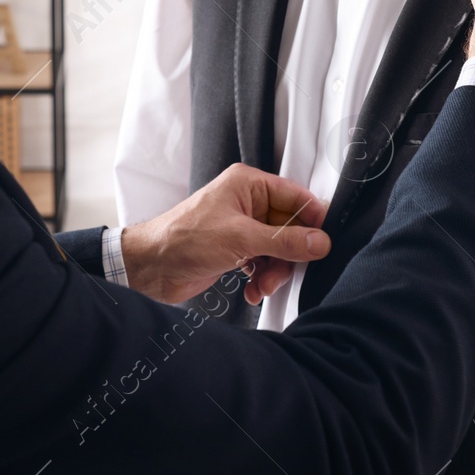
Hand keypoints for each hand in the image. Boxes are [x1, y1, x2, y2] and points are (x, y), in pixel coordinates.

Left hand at [121, 164, 330, 304]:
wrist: (150, 268)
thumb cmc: (182, 239)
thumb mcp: (241, 239)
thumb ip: (284, 241)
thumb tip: (319, 242)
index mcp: (248, 184)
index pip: (296, 196)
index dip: (313, 219)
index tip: (324, 242)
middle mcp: (247, 203)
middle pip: (291, 227)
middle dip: (290, 254)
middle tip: (286, 270)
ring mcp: (242, 228)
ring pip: (279, 249)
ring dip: (275, 271)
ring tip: (262, 284)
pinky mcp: (237, 250)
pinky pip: (265, 263)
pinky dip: (262, 278)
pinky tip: (252, 290)